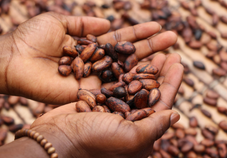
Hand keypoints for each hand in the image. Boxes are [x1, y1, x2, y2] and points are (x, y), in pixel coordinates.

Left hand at [0, 12, 177, 103]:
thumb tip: (107, 24)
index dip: (138, 33)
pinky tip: (151, 78)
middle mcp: (96, 63)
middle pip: (128, 56)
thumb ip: (84, 23)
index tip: (158, 26)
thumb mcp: (59, 21)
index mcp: (90, 46)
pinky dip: (131, 84)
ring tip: (170, 55)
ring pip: (125, 72)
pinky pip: (113, 88)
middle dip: (151, 47)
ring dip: (147, 65)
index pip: (120, 40)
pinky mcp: (88, 93)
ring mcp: (94, 79)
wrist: (14, 60)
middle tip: (173, 38)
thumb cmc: (32, 38)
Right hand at [30, 53, 182, 157]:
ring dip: (144, 70)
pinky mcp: (99, 102)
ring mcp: (114, 111)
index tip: (179, 64)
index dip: (172, 84)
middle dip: (160, 74)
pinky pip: (117, 84)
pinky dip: (125, 72)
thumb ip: (155, 127)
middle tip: (168, 54)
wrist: (58, 138)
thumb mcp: (131, 138)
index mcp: (141, 134)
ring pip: (134, 86)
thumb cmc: (94, 142)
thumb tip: (176, 114)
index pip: (163, 105)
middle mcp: (129, 122)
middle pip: (150, 93)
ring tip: (153, 54)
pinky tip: (130, 60)